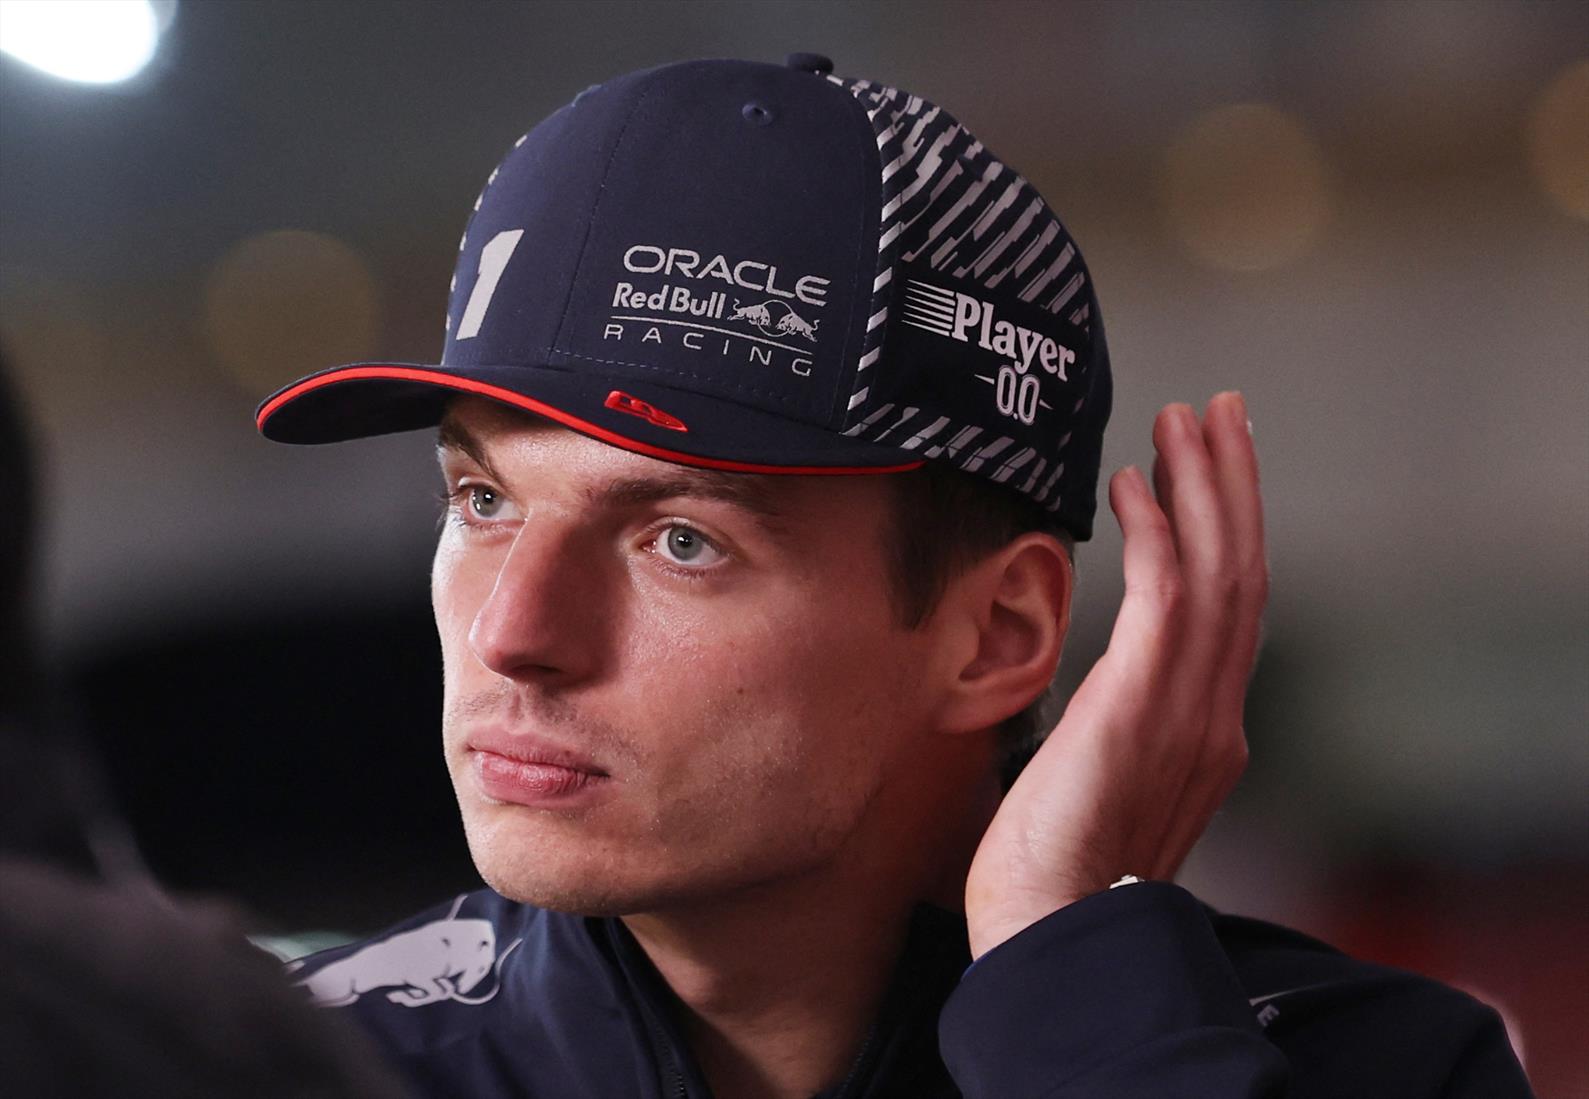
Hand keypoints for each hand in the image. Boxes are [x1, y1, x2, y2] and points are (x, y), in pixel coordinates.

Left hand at [964, 392, 1268, 959]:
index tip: (1211, 469)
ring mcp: (1187, 712)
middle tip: (1217, 411)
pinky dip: (1158, 533)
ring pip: (1220, 570)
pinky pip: (1166, 598)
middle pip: (1245, 573)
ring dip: (1204, 485)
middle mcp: (1214, 716)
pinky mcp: (1140, 708)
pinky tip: (1129, 487)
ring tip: (1182, 419)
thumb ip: (1120, 731)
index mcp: (1207, 734)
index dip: (1231, 533)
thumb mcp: (1105, 788)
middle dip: (1233, 485)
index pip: (1235, 611)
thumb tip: (1101, 692)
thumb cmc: (1055, 873)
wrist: (1051, 936)